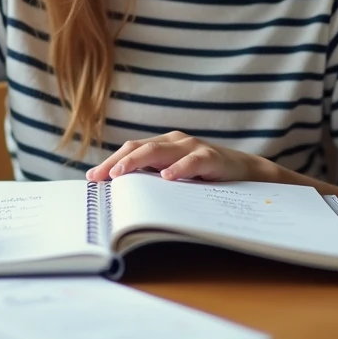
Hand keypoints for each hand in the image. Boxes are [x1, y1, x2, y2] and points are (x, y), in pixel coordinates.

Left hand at [85, 131, 269, 182]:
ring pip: (158, 150)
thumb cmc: (205, 176)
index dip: (110, 161)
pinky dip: (178, 168)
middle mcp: (174, 141)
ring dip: (136, 161)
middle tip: (99, 177)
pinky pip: (191, 161)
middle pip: (138, 148)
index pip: (130, 150)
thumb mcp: (177, 177)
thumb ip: (154, 179)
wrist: (246, 172)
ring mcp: (192, 147)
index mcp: (162, 145)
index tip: (92, 179)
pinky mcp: (210, 156)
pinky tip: (167, 177)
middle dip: (116, 162)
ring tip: (120, 174)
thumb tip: (122, 197)